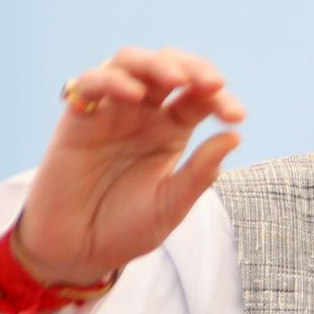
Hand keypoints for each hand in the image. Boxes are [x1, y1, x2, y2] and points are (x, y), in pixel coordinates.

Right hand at [16, 47, 244, 283]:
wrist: (78, 251)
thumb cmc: (125, 229)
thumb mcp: (171, 205)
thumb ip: (200, 172)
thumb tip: (235, 136)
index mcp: (172, 131)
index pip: (200, 97)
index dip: (221, 99)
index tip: (236, 117)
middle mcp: (143, 114)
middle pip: (168, 68)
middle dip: (194, 68)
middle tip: (212, 84)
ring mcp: (110, 112)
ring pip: (131, 63)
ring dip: (155, 64)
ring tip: (177, 80)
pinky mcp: (77, 119)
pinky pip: (90, 84)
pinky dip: (111, 80)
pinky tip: (133, 95)